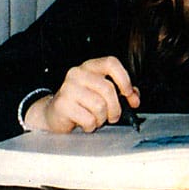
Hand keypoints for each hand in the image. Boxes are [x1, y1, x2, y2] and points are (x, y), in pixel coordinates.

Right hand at [23, 56, 139, 132]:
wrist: (53, 114)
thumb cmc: (81, 103)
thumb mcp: (101, 93)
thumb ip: (120, 92)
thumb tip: (135, 98)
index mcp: (90, 67)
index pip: (111, 63)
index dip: (124, 79)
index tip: (128, 94)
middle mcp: (78, 73)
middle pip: (108, 89)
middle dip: (115, 108)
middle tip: (113, 116)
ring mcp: (68, 88)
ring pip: (99, 105)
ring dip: (102, 118)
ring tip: (96, 119)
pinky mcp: (63, 104)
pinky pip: (88, 118)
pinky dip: (91, 126)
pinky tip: (86, 124)